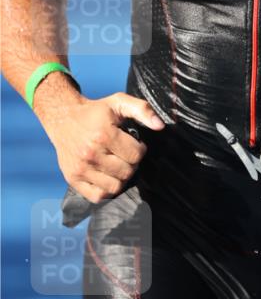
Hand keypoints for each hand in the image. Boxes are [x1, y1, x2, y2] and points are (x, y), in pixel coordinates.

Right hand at [47, 93, 163, 203]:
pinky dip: (106, 190)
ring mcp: (80, 168)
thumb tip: (160, 126)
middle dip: (131, 163)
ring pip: (115, 187)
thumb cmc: (95, 111)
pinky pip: (98, 196)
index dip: (140, 149)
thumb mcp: (119, 102)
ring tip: (117, 165)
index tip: (134, 144)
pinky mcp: (73, 179)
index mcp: (104, 135)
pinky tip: (107, 176)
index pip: (136, 155)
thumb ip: (142, 110)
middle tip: (125, 154)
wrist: (63, 118)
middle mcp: (91, 154)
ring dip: (121, 177)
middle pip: (127, 172)